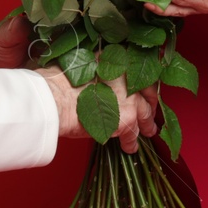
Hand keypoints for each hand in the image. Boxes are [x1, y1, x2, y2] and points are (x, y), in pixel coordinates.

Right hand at [36, 66, 156, 153]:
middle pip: (149, 91)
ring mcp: (131, 98)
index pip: (139, 71)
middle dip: (150, 103)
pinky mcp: (127, 119)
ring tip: (148, 131)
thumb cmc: (62, 82)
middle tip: (150, 111)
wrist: (57, 98)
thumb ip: (101, 71)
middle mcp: (130, 76)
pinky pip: (133, 134)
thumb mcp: (85, 65)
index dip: (143, 83)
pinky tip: (130, 147)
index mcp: (119, 60)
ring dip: (146, 124)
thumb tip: (102, 79)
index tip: (144, 89)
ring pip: (145, 114)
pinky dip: (131, 142)